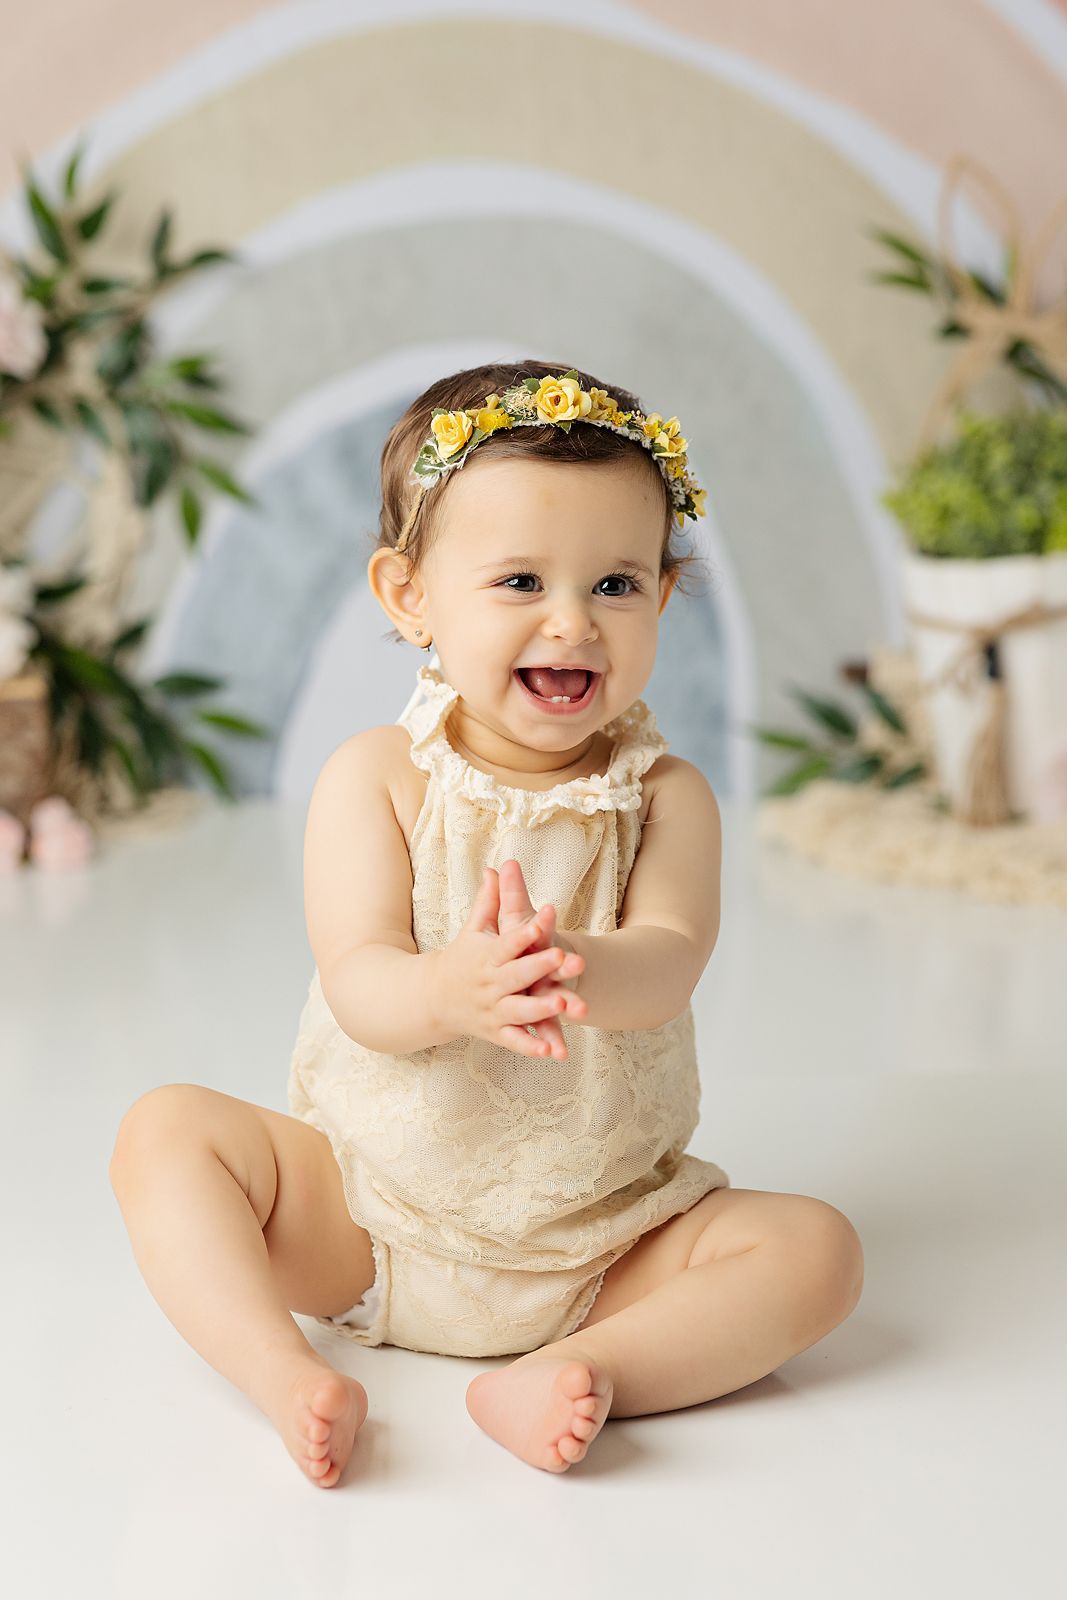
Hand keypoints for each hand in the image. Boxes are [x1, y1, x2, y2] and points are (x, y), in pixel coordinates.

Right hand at [429, 865, 584, 1058]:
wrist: (432, 998)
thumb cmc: (462, 958)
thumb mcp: (474, 929)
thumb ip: (489, 902)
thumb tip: (495, 868)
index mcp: (487, 956)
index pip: (508, 941)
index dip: (526, 930)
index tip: (545, 917)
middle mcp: (490, 983)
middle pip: (517, 974)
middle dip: (541, 966)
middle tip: (565, 956)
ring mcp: (493, 1009)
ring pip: (519, 1010)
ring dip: (541, 1008)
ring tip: (564, 1003)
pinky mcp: (496, 1031)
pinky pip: (515, 1041)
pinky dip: (532, 1048)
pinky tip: (553, 1052)